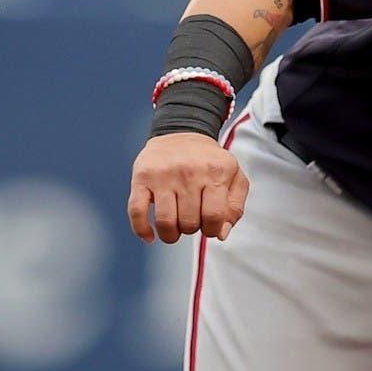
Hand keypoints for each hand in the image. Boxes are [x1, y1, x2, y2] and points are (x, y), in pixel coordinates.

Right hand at [128, 132, 250, 243]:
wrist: (181, 133)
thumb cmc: (210, 162)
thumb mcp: (234, 177)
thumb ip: (234, 208)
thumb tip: (221, 234)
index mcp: (216, 173)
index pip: (214, 216)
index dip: (212, 230)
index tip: (209, 227)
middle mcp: (189, 173)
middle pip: (189, 222)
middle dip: (192, 230)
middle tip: (191, 220)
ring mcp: (164, 175)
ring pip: (165, 221)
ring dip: (170, 235)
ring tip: (174, 230)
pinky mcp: (142, 178)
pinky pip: (136, 210)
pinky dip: (141, 229)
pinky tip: (149, 236)